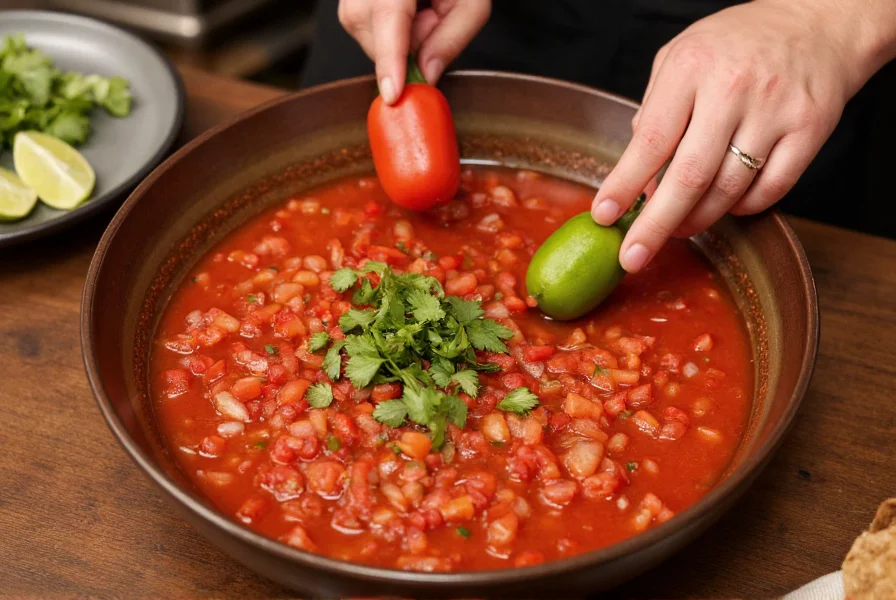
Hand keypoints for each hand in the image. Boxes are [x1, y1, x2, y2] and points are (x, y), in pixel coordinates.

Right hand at [338, 0, 490, 103]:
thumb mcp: (470, 3)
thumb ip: (451, 39)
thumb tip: (425, 76)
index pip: (387, 16)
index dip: (390, 59)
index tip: (393, 93)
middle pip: (379, 40)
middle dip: (409, 50)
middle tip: (432, 20)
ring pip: (372, 45)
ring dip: (401, 44)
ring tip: (419, 12)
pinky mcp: (349, 9)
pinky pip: (370, 39)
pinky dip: (391, 38)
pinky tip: (406, 15)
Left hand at [591, 0, 890, 272]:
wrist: (818, 21)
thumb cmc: (738, 43)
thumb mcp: (680, 57)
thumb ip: (654, 110)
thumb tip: (637, 171)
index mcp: (691, 68)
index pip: (650, 140)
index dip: (624, 184)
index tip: (604, 215)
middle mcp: (732, 89)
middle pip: (689, 176)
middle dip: (656, 226)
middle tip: (633, 257)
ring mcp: (774, 110)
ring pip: (729, 190)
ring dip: (698, 219)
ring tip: (679, 227)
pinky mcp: (809, 129)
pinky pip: (770, 190)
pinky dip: (742, 208)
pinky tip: (727, 204)